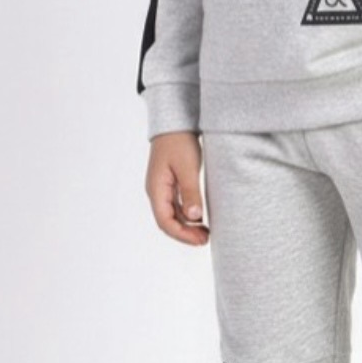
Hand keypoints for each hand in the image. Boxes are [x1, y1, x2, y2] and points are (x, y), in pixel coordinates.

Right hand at [146, 130, 209, 244]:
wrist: (175, 122)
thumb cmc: (179, 142)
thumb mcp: (187, 168)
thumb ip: (190, 193)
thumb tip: (194, 218)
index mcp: (156, 189)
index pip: (165, 221)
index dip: (182, 235)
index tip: (200, 240)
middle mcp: (156, 191)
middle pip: (167, 221)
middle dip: (185, 234)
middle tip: (206, 239)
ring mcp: (162, 188)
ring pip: (172, 215)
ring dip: (187, 226)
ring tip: (205, 232)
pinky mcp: (170, 183)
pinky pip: (176, 206)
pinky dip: (187, 215)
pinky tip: (200, 218)